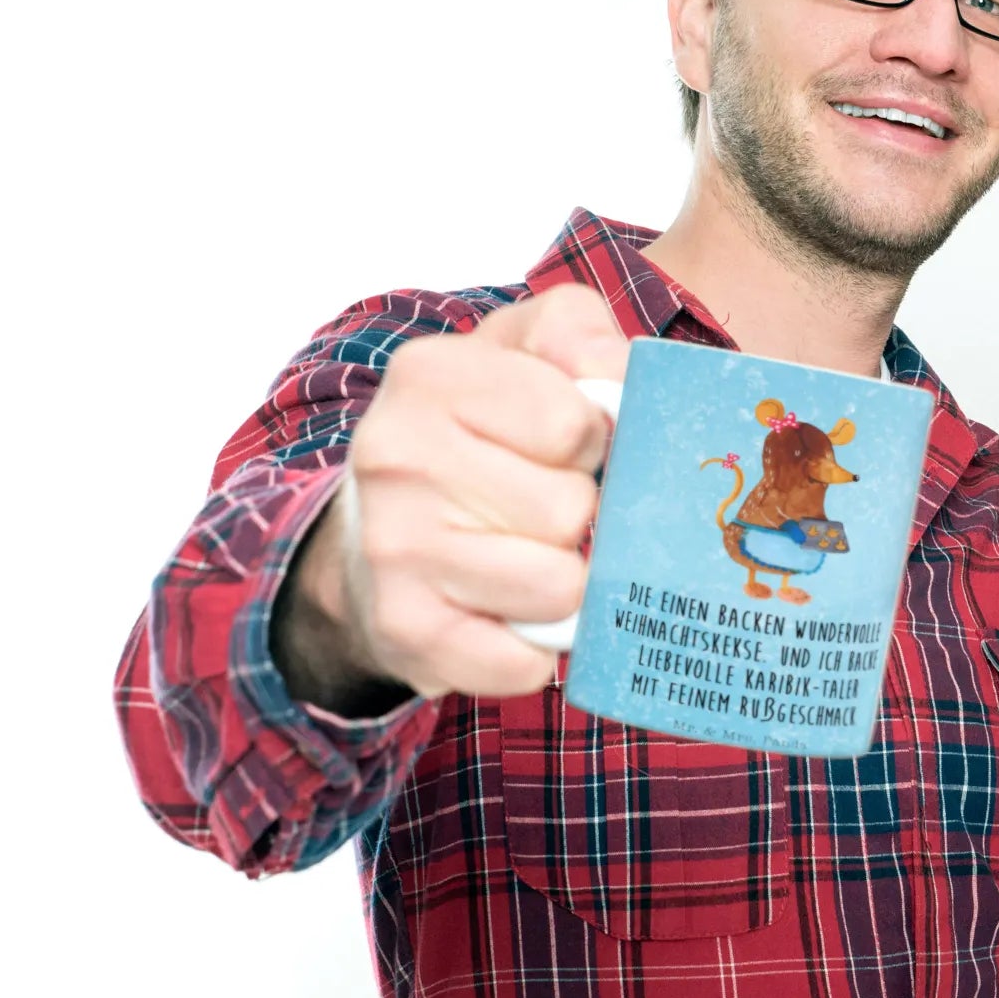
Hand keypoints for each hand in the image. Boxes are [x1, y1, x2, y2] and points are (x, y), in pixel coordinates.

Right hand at [275, 283, 627, 706]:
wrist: (379, 528)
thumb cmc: (482, 428)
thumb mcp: (528, 347)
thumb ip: (581, 335)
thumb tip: (620, 380)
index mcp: (429, 374)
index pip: (575, 424)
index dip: (589, 440)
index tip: (558, 444)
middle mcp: (394, 457)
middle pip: (569, 509)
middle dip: (576, 511)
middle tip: (536, 502)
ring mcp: (392, 548)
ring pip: (558, 587)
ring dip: (563, 579)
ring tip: (526, 552)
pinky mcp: (403, 630)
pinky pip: (523, 662)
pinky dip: (536, 647)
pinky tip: (508, 612)